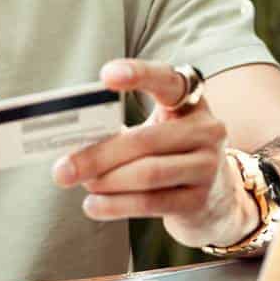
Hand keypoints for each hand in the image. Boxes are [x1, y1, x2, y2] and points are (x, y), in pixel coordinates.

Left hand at [51, 59, 257, 249]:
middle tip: (63, 168)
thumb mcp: (157, 131)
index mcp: (192, 101)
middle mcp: (207, 130)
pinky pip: (151, 203)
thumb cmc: (171, 155)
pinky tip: (93, 206)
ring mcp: (207, 166)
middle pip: (145, 139)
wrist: (216, 199)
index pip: (167, 80)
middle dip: (98, 155)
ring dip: (106, 181)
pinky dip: (116, 205)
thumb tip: (73, 143)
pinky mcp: (199, 200)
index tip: (106, 76)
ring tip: (81, 184)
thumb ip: (123, 129)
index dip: (139, 74)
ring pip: (147, 173)